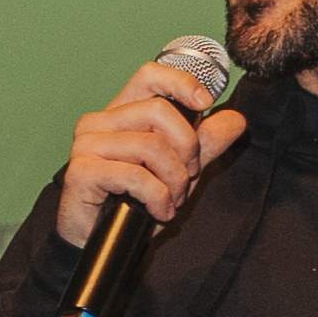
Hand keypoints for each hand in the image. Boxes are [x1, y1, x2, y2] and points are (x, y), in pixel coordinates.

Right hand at [53, 58, 248, 248]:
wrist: (102, 241)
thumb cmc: (134, 200)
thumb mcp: (179, 168)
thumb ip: (204, 143)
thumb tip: (235, 119)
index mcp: (121, 112)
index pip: (150, 75)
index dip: (181, 82)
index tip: (206, 103)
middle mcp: (99, 122)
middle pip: (158, 110)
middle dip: (187, 146)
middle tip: (190, 175)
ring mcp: (87, 146)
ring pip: (150, 145)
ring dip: (173, 179)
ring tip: (172, 200)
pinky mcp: (81, 172)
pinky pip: (135, 176)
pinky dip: (157, 197)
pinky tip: (159, 211)